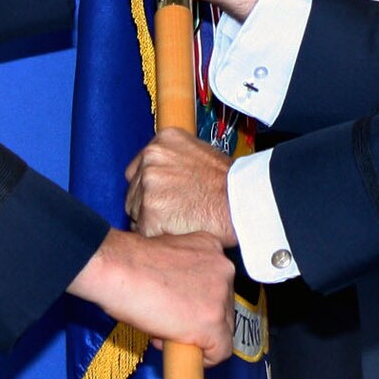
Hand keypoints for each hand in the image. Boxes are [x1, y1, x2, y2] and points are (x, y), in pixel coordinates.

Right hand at [68, 227, 235, 362]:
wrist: (117, 270)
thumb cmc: (129, 262)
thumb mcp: (167, 256)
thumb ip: (183, 273)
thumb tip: (182, 299)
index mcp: (212, 247)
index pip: (218, 284)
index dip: (199, 301)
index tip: (182, 309)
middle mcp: (223, 269)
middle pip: (224, 306)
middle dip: (200, 319)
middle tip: (171, 323)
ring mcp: (220, 297)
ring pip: (223, 329)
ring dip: (197, 336)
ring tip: (166, 332)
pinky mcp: (212, 324)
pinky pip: (220, 351)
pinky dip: (204, 358)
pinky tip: (179, 351)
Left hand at [125, 127, 236, 247]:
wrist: (244, 201)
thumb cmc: (231, 183)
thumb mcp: (200, 155)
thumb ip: (173, 162)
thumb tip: (162, 179)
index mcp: (162, 141)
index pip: (138, 168)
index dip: (149, 187)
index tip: (162, 197)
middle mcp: (151, 159)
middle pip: (133, 190)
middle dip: (147, 204)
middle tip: (173, 213)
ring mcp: (148, 185)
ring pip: (135, 212)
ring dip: (151, 221)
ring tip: (179, 222)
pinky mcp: (150, 213)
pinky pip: (143, 231)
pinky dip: (157, 237)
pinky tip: (178, 232)